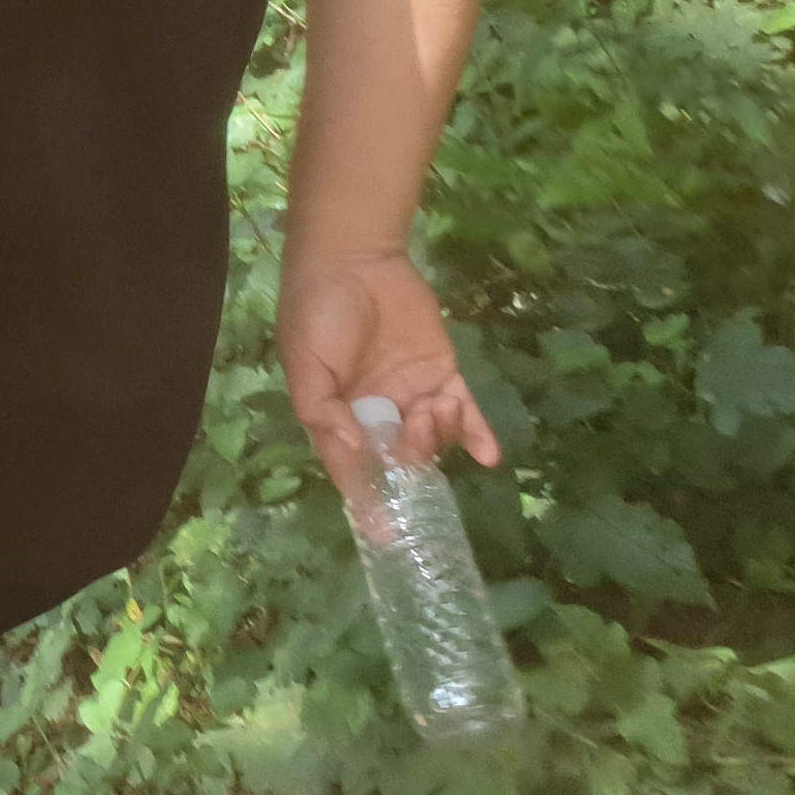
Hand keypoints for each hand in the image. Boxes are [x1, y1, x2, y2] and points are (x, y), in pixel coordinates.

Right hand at [279, 248, 499, 507]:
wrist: (353, 257)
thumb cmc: (317, 310)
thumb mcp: (304, 361)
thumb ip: (322, 408)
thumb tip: (355, 447)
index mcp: (338, 416)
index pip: (354, 470)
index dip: (370, 501)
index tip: (387, 536)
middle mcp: (377, 413)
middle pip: (401, 457)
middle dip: (413, 454)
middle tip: (415, 423)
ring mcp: (412, 394)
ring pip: (435, 439)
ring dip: (441, 436)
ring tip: (439, 405)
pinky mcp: (442, 372)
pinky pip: (466, 413)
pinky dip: (479, 435)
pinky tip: (490, 454)